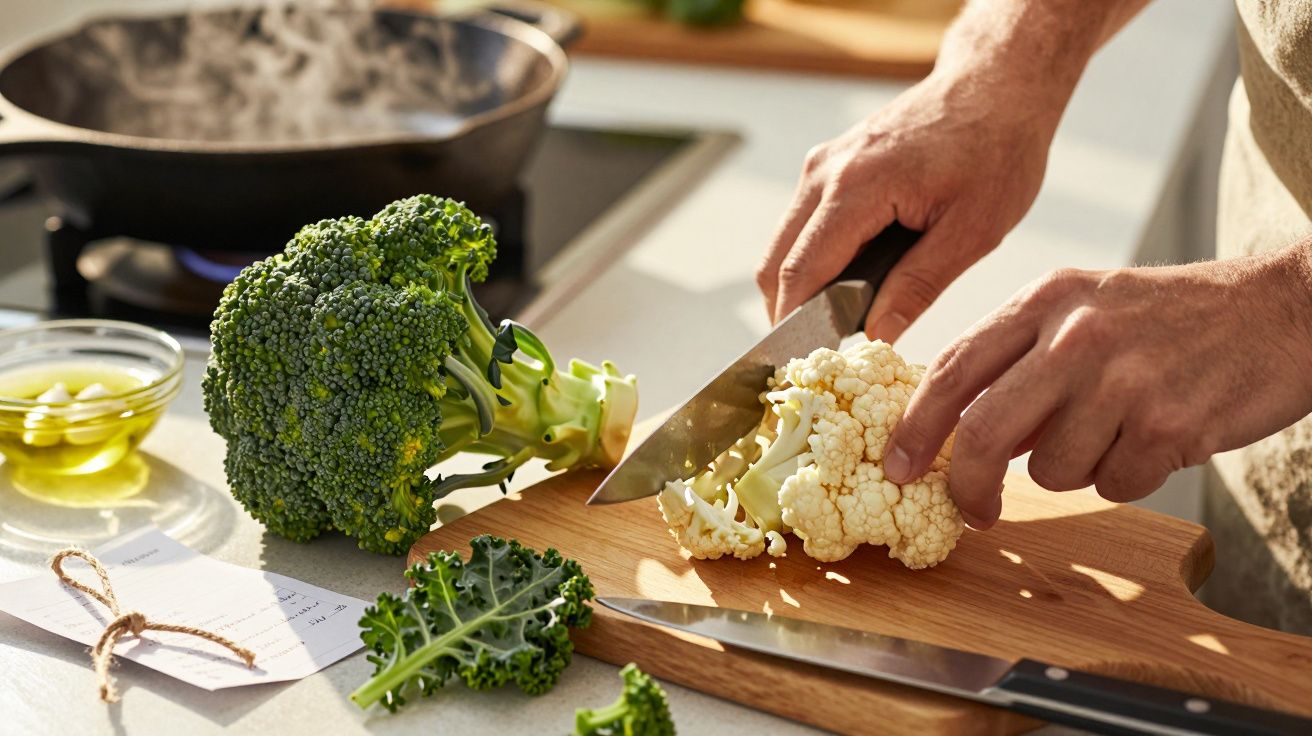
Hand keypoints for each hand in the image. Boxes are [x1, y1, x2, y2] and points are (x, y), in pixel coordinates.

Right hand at [756, 70, 1058, 338]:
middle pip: (775, 262)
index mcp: (857, 187)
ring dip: (800, 287)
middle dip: (788, 314)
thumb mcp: (973, 230)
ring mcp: (823, 164)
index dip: (795, 326)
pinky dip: (813, 260)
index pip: (800, 272)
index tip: (803, 366)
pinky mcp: (830, 164)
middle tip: (819, 357)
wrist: (997, 84)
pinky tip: (850, 284)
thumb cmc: (997, 149)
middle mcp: (825, 172)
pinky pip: (803, 224)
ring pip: (784, 244)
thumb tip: (875, 336)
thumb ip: (918, 286)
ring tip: (838, 325)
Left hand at [882, 244, 1311, 528]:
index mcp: (1046, 300)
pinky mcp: (1169, 424)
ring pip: (1052, 470)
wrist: (1284, 310)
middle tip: (970, 509)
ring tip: (1118, 429)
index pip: (954, 368)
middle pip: (985, 431)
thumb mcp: (1086, 309)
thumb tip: (960, 431)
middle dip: (967, 484)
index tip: (898, 465)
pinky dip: (1127, 476)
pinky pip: (1113, 484)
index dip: (915, 425)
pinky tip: (1157, 436)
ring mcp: (1124, 379)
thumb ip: (1021, 360)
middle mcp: (1077, 335)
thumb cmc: (1174, 318)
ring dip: (1075, 470)